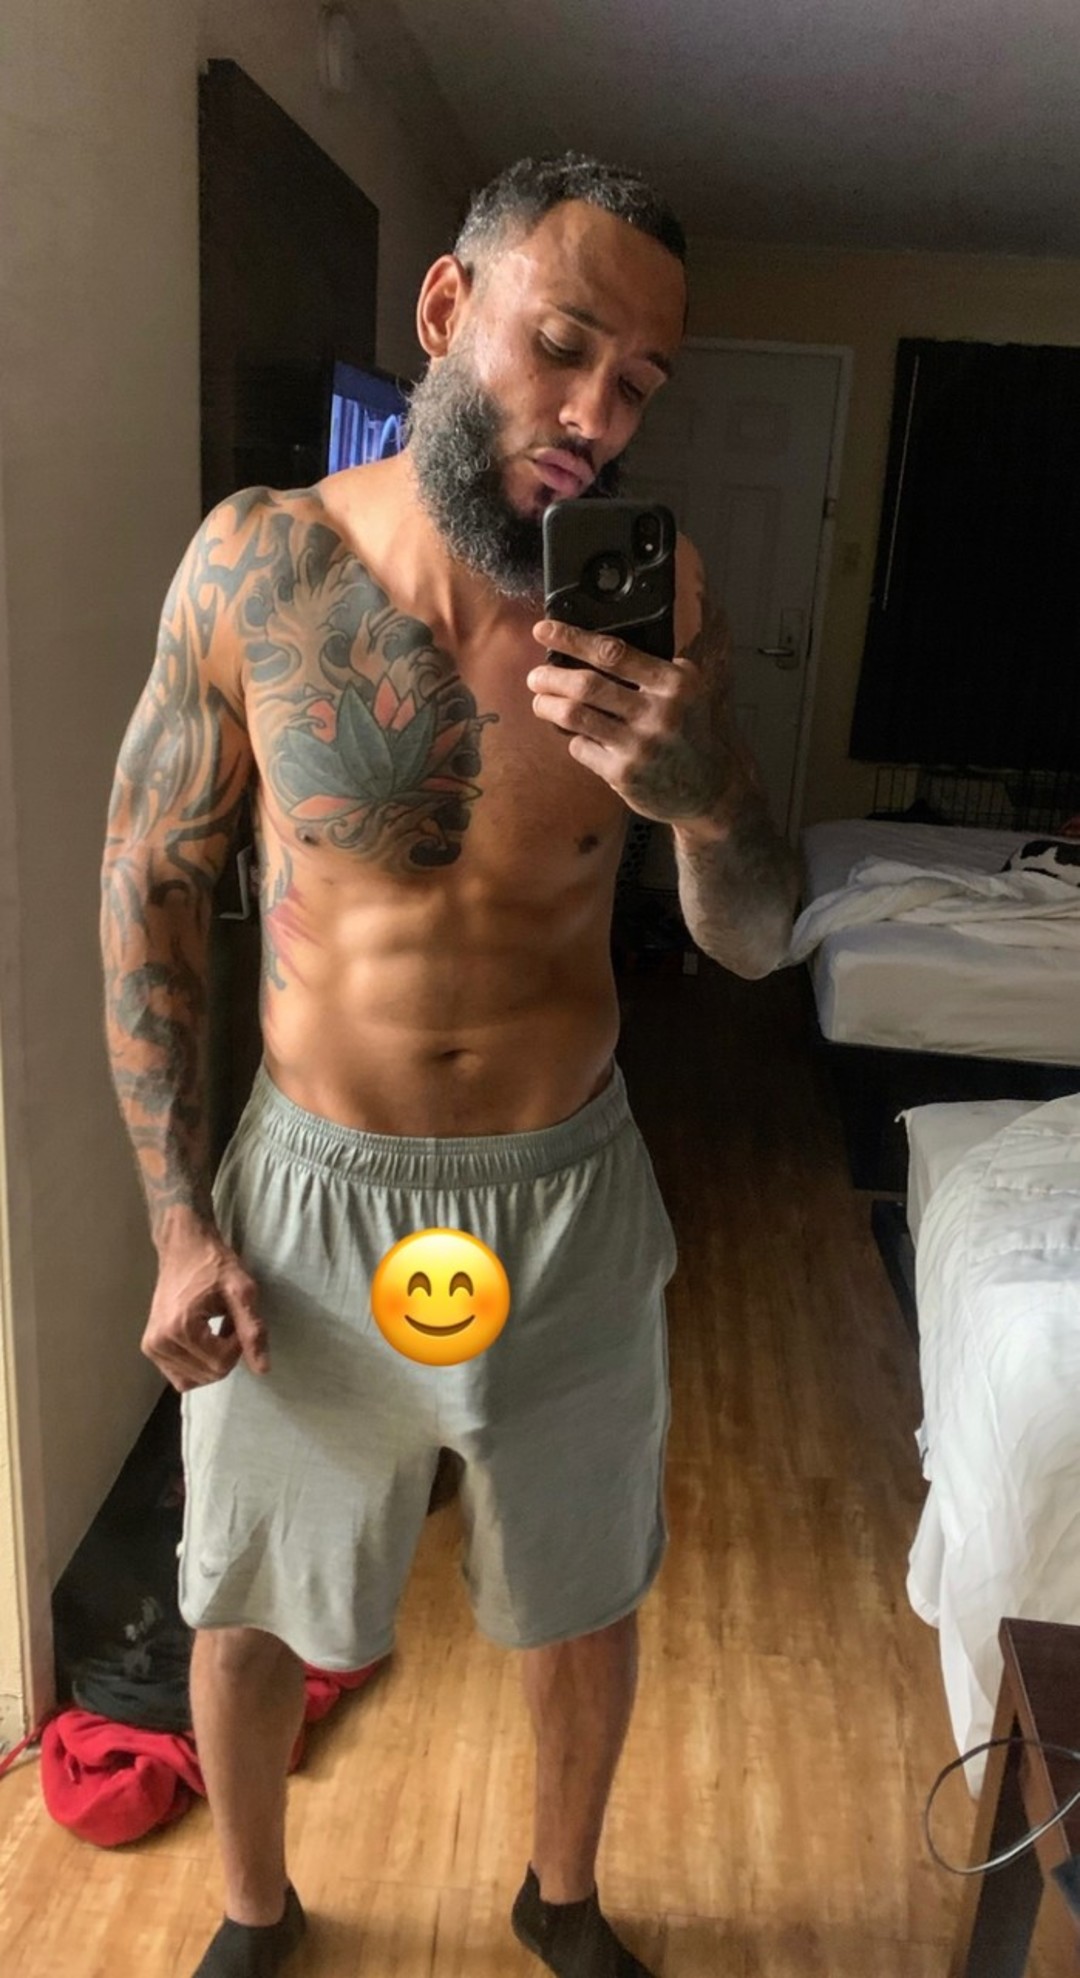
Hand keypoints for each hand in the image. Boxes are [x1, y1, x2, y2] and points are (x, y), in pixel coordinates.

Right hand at [143, 1227, 269, 1392]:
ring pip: (195, 1380)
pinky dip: (197, 1364)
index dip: (237, 1345)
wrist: (183, 1247)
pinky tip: (203, 1339)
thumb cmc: (214, 1264)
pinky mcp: (150, 1348)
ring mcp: (152, 1347)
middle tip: (226, 1321)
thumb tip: (262, 1369)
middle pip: (208, 1374)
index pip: (221, 1364)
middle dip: (226, 1353)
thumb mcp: (242, 1291)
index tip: (236, 1319)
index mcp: (179, 1328)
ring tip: (214, 1328)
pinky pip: (180, 1377)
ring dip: (212, 1359)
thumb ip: (252, 1330)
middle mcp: (159, 1342)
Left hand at [527, 614, 753, 827]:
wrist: (710, 788)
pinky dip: (573, 738)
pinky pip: (580, 747)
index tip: (544, 630)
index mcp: (675, 683)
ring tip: (540, 701)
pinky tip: (576, 736)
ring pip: (575, 716)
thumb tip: (588, 649)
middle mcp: (659, 712)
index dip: (572, 639)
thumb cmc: (689, 732)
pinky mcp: (624, 773)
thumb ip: (650, 671)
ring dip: (548, 706)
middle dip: (550, 677)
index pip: (613, 653)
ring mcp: (640, 745)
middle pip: (586, 685)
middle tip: (536, 676)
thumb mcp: (686, 692)